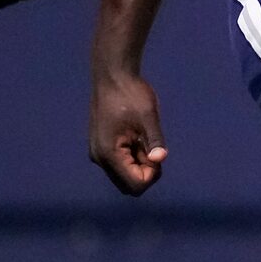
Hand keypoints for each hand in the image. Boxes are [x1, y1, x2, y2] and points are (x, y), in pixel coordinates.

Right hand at [89, 71, 167, 194]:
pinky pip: (119, 163)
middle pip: (129, 185)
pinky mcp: (101, 147)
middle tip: (152, 146)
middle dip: (146, 172)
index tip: (156, 152)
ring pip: (124, 175)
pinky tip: (136, 136)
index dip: (152, 174)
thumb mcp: (148, 116)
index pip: (135, 184)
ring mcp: (98, 153)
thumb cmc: (131, 93)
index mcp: (109, 153)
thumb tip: (161, 158)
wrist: (113, 76)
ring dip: (139, 163)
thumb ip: (155, 139)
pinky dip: (132, 156)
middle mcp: (100, 158)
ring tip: (143, 137)